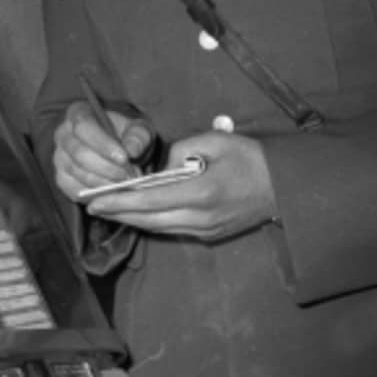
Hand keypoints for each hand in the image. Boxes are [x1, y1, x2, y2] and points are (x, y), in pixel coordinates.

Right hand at [52, 100, 154, 200]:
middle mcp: (63, 134)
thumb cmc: (126, 136)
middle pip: (79, 153)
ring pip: (78, 173)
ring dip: (104, 183)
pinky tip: (113, 192)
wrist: (117, 151)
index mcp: (78, 113)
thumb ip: (138, 137)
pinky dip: (96, 195)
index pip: (84, 127)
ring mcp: (59, 158)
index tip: (124, 158)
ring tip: (125, 184)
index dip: (103, 144)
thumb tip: (132, 151)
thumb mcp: (138, 130)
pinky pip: (75, 190)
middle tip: (130, 177)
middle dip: (107, 168)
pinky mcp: (61, 178)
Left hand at [84, 130, 277, 241]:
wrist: (286, 186)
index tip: (95, 200)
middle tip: (91, 206)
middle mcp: (200, 218)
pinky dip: (151, 221)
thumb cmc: (250, 158)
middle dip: (117, 213)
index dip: (119, 201)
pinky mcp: (209, 235)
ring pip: (158, 228)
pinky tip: (136, 213)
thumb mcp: (215, 141)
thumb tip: (159, 168)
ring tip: (107, 209)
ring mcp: (205, 230)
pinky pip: (172, 229)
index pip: (149, 200)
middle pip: (148, 220)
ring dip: (131, 219)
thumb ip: (180, 151)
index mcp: (201, 193)